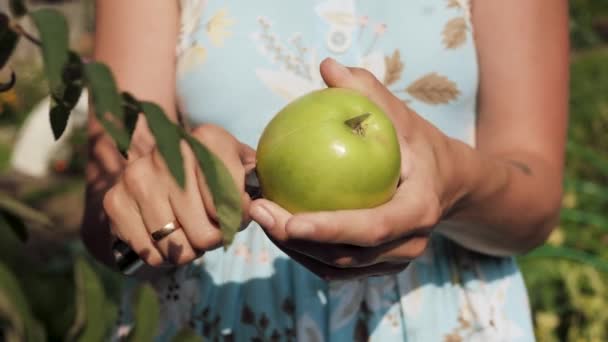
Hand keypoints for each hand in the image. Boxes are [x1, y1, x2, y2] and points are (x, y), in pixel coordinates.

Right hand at [103, 124, 255, 266]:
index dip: (239, 219)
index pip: (233, 202)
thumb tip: (260, 205)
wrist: (157, 160)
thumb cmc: (210, 170)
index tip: (238, 216)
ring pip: (179, 248)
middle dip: (215, 240)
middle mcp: (170, 152)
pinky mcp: (114, 200)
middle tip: (213, 230)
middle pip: (206, 232)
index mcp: (208, 139)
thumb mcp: (238, 163)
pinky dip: (163, 257)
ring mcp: (138, 176)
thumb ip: (255, 178)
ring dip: (190, 251)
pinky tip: (167, 238)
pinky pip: (150, 253)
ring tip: (190, 234)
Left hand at [249, 58, 468, 279]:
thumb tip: (327, 67)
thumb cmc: (420, 145)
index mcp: (419, 209)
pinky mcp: (379, 266)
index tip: (290, 223)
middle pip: (348, 255)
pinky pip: (336, 267)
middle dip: (298, 241)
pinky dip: (304, 253)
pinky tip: (277, 226)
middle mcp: (409, 244)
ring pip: (336, 267)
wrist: (448, 184)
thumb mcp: (402, 116)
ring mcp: (394, 261)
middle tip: (259, 210)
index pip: (375, 226)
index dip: (333, 229)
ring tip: (260, 217)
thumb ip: (369, 93)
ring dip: (294, 250)